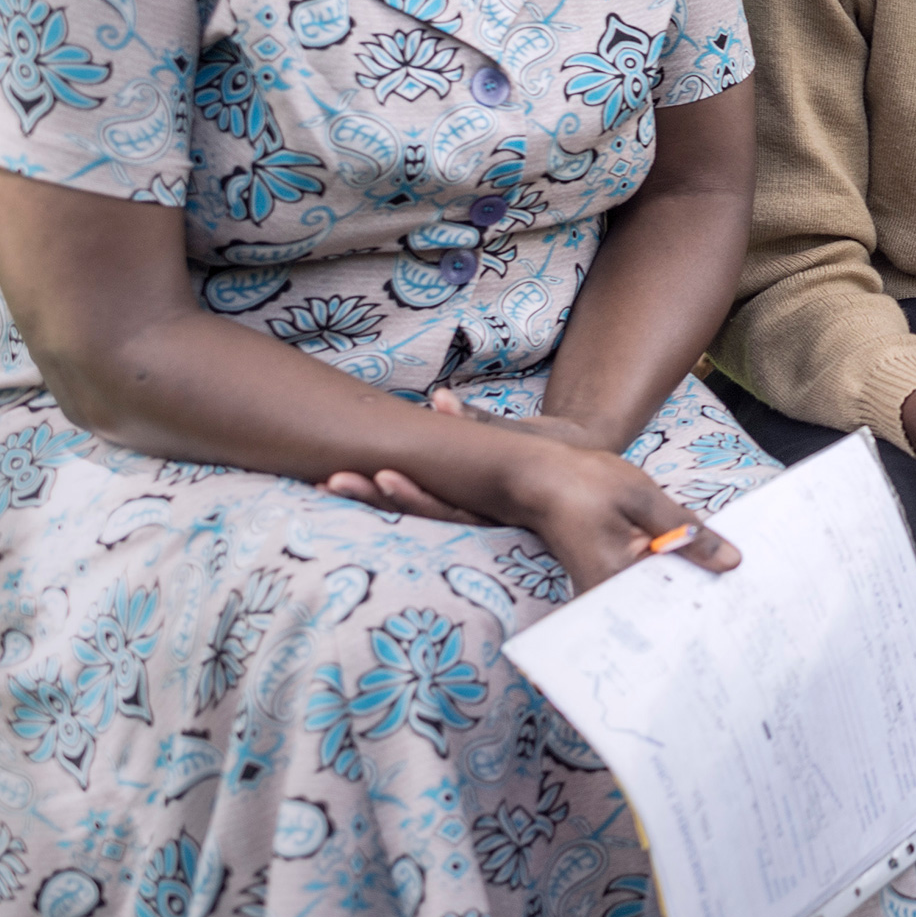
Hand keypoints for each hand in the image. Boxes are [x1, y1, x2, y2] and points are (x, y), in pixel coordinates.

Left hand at [322, 389, 622, 512]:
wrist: (587, 484)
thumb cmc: (561, 456)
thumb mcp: (531, 440)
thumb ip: (483, 424)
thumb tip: (438, 398)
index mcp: (499, 509)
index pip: (451, 510)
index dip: (414, 496)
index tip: (383, 478)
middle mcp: (477, 519)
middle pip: (420, 516)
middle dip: (374, 499)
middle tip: (334, 480)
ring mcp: (465, 516)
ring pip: (412, 513)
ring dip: (369, 497)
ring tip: (328, 483)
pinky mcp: (456, 508)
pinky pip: (416, 503)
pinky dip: (382, 492)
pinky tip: (346, 482)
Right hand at [493, 441, 738, 592]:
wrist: (536, 478)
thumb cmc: (584, 483)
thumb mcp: (645, 499)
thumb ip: (687, 532)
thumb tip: (731, 563)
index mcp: (615, 584)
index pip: (673, 610)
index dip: (712, 605)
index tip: (748, 602)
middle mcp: (607, 599)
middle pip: (667, 610)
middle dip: (704, 598)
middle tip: (749, 593)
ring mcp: (605, 593)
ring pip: (659, 598)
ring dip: (688, 584)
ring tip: (727, 576)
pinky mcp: (608, 581)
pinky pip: (647, 586)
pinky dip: (670, 574)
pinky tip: (695, 562)